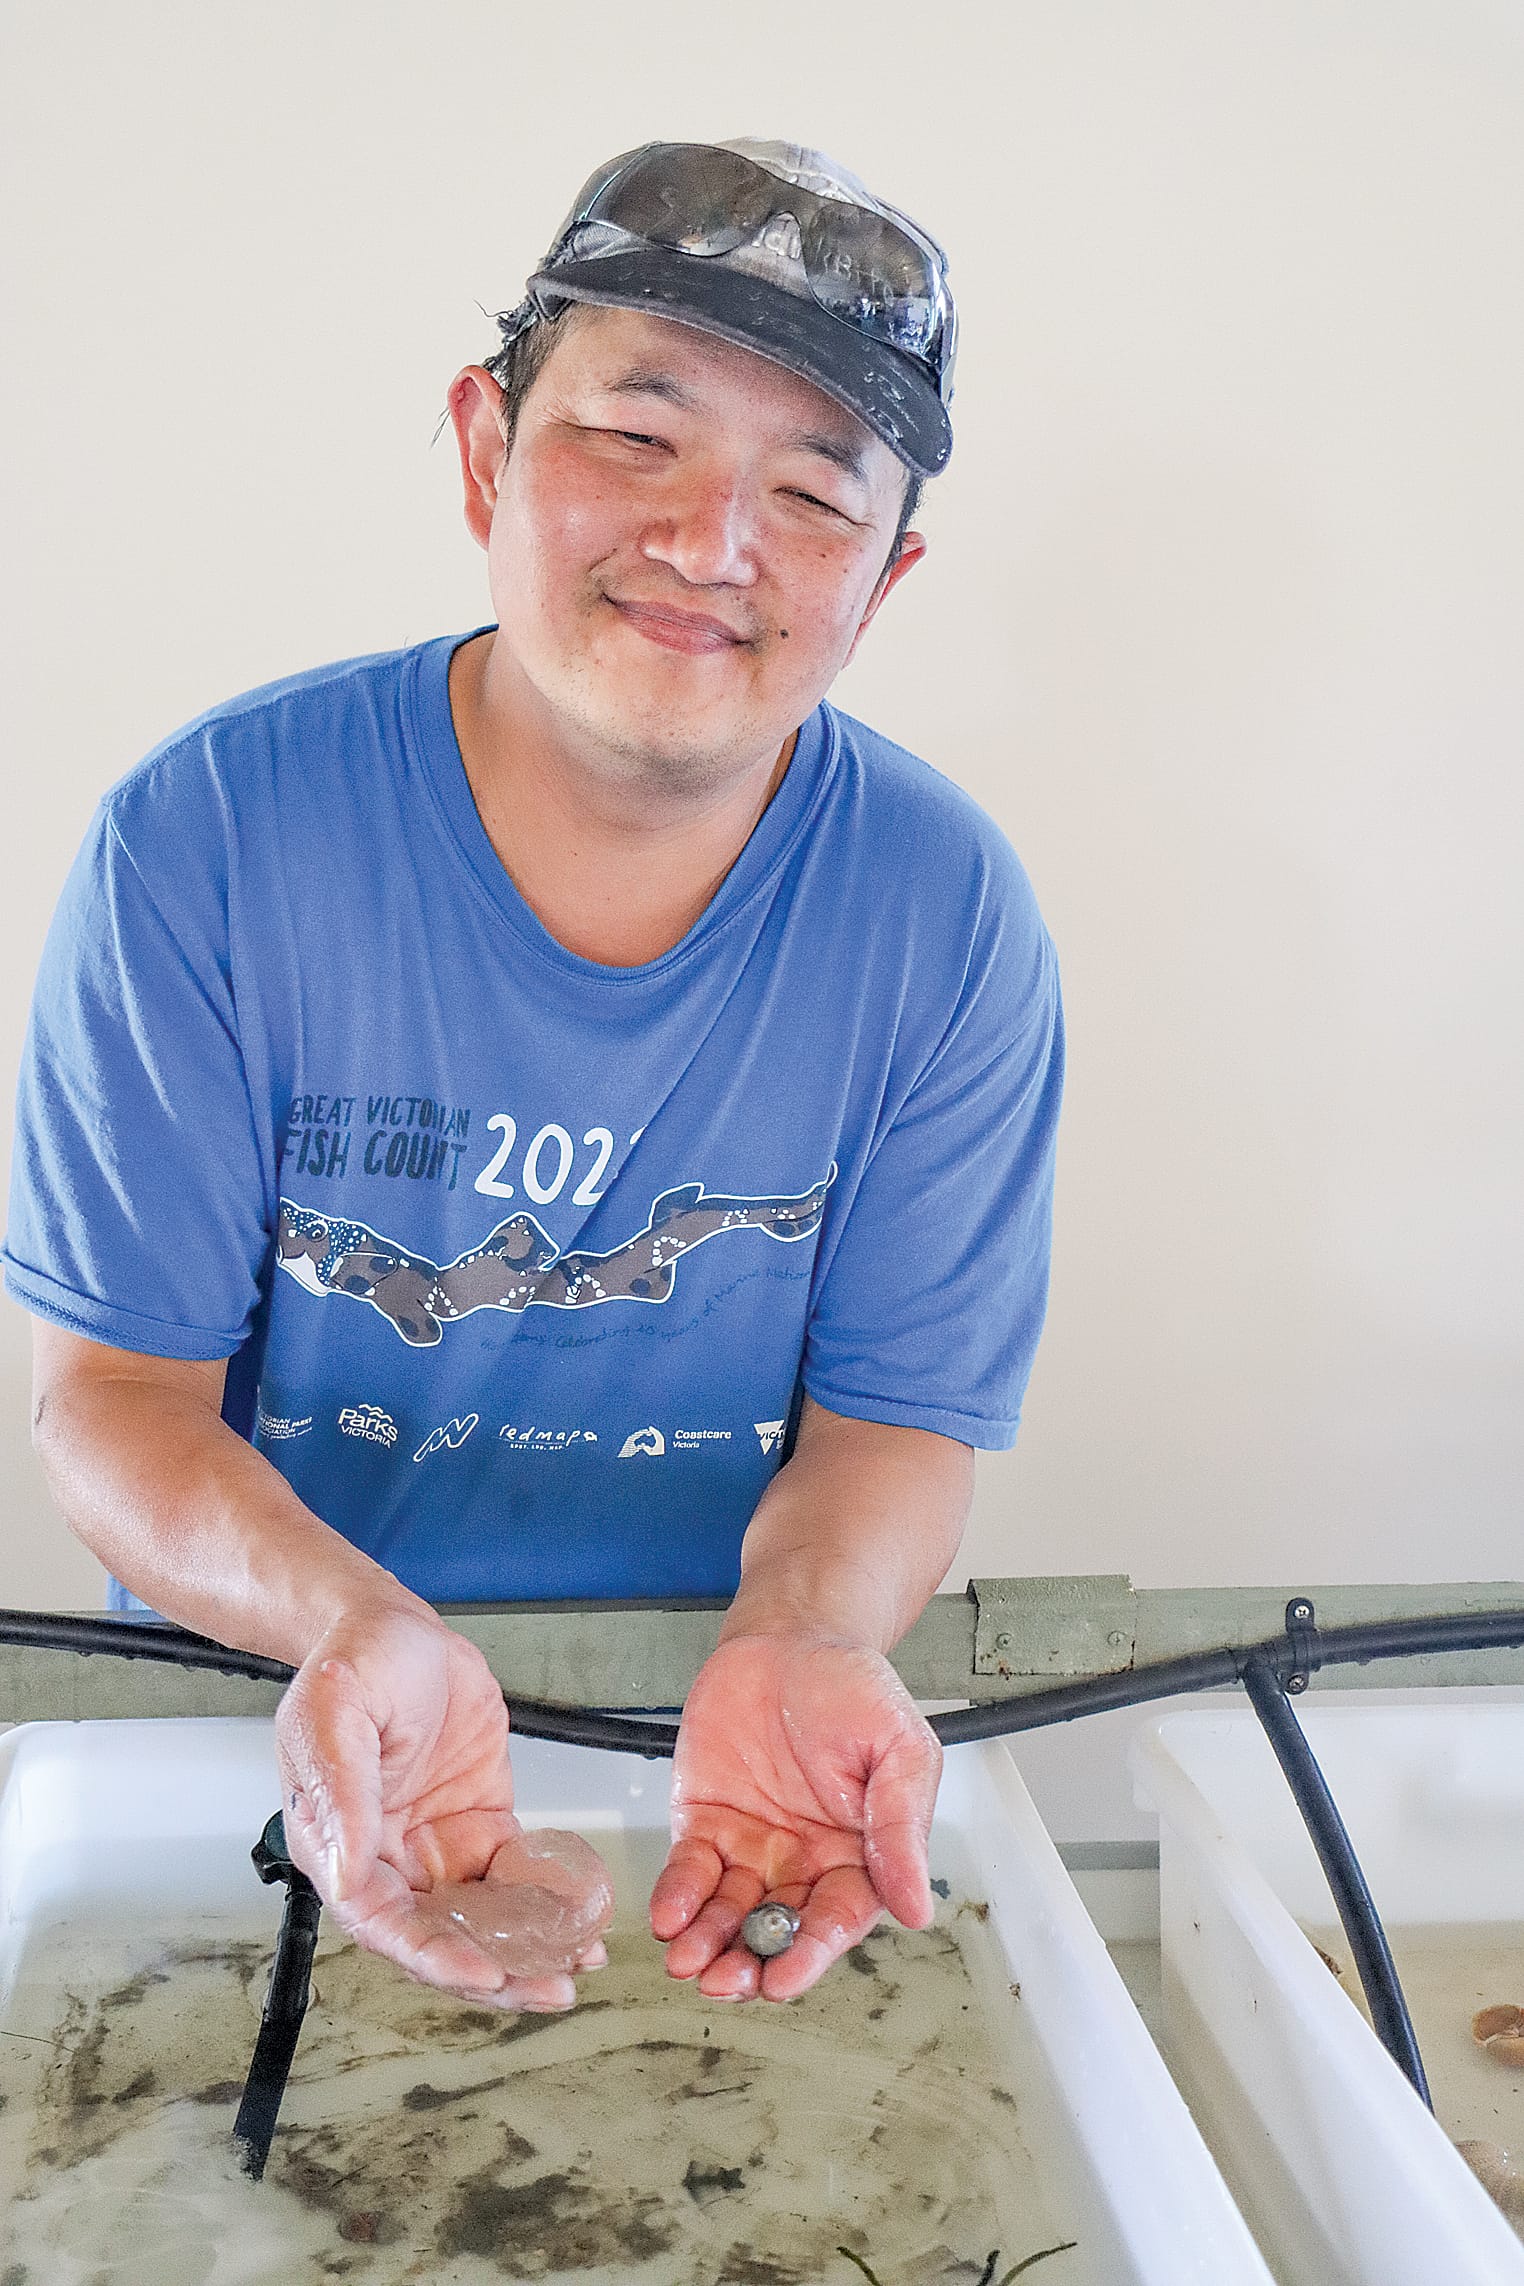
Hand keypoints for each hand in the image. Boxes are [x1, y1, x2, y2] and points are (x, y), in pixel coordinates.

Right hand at [275, 1602, 610, 2010]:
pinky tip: (583, 1918)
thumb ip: (341, 1791)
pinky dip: (546, 1903)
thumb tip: (346, 1875)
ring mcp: (434, 1847)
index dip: (433, 1955)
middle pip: (437, 1938)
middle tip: (551, 1991)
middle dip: (493, 1973)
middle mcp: (386, 1860)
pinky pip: (512, 1877)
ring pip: (479, 1921)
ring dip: (524, 1951)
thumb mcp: (336, 1713)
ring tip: (578, 1969)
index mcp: (339, 1846)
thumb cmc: (354, 1661)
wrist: (395, 1625)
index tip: (484, 1973)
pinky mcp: (477, 1826)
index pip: (383, 1923)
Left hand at [650, 1633, 941, 2000]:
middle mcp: (803, 1863)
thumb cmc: (852, 1686)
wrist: (790, 1636)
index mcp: (858, 1855)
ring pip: (728, 1913)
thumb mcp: (898, 1748)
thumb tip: (917, 1908)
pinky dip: (677, 1897)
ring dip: (708, 1943)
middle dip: (750, 1963)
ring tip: (687, 1961)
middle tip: (726, 1981)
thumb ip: (901, 1826)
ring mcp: (751, 1846)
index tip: (785, 1979)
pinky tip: (668, 1915)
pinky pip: (689, 1871)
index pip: (835, 1920)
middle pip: (776, 1931)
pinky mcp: (705, 1822)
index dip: (810, 1954)